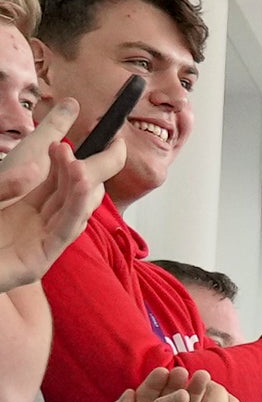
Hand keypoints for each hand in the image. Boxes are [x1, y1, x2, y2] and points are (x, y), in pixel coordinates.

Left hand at [0, 100, 121, 293]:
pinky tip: (83, 187)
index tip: (71, 141)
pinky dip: (77, 209)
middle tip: (111, 147)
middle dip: (91, 170)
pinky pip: (64, 232)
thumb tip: (34, 170)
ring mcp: (42, 243)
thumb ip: (5, 184)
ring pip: (75, 211)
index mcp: (24, 210)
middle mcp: (38, 226)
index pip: (57, 182)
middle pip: (74, 194)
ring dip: (85, 187)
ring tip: (84, 164)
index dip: (67, 161)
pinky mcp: (40, 260)